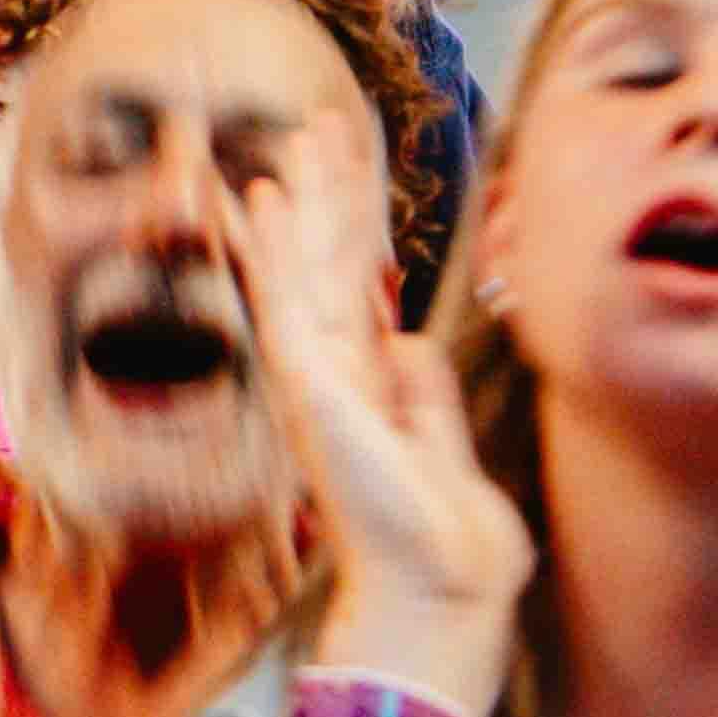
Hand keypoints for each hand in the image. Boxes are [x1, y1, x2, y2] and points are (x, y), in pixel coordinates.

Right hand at [228, 178, 528, 698]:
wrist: (441, 595)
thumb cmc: (449, 546)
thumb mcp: (449, 451)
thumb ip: (426, 398)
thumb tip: (409, 342)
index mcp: (366, 391)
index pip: (356, 288)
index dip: (354, 225)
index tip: (349, 169)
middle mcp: (332, 378)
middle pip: (328, 263)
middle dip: (329, 191)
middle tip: (320, 122)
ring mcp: (315, 382)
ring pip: (305, 267)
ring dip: (301, 198)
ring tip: (297, 133)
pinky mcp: (309, 390)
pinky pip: (286, 301)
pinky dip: (274, 246)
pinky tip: (268, 195)